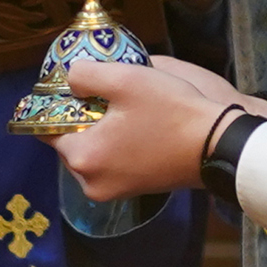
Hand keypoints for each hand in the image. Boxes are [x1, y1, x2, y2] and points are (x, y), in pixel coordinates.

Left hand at [49, 53, 257, 202]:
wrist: (218, 146)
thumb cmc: (171, 112)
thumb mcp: (124, 78)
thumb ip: (83, 75)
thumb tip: (69, 80)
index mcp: (82, 158)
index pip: (47, 126)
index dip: (58, 101)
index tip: (74, 84)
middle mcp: (89, 183)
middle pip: (69, 140)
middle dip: (81, 115)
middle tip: (102, 91)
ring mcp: (111, 191)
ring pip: (90, 149)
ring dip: (99, 128)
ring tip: (122, 105)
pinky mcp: (131, 190)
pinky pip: (109, 160)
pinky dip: (115, 142)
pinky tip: (134, 122)